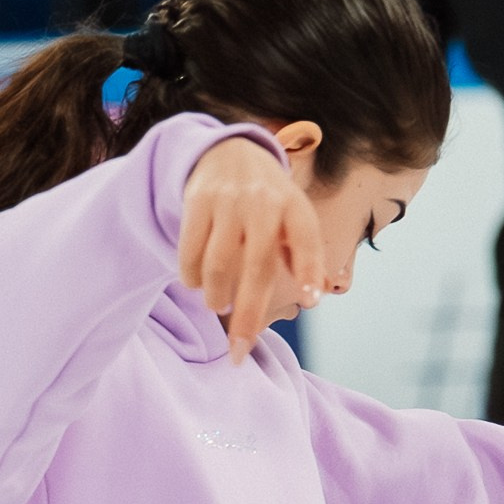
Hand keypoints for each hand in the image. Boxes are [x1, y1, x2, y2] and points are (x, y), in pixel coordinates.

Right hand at [178, 137, 327, 365]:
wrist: (228, 152)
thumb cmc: (268, 202)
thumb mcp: (294, 219)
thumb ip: (304, 256)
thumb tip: (314, 298)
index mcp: (294, 208)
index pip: (305, 238)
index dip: (309, 268)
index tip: (311, 301)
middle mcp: (263, 202)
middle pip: (256, 266)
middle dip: (247, 315)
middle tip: (240, 351)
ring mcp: (228, 201)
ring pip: (217, 263)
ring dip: (215, 296)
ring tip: (218, 305)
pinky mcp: (197, 201)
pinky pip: (189, 252)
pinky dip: (191, 277)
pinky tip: (196, 284)